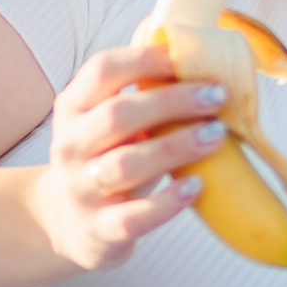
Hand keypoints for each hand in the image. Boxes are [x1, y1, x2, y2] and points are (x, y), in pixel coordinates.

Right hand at [31, 45, 229, 272]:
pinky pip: (134, 217)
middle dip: (172, 101)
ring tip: (217, 135)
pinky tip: (196, 187)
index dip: (146, 59)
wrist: (68, 223)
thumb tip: (206, 65)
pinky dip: (167, 202)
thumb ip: (142, 98)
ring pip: (125, 164)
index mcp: (73, 108)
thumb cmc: (107, 159)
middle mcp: (71, 145)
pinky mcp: (98, 229)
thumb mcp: (109, 124)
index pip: (102, 70)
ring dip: (176, 147)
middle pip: (118, 114)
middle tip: (217, 96)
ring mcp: (81, 189)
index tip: (187, 57)